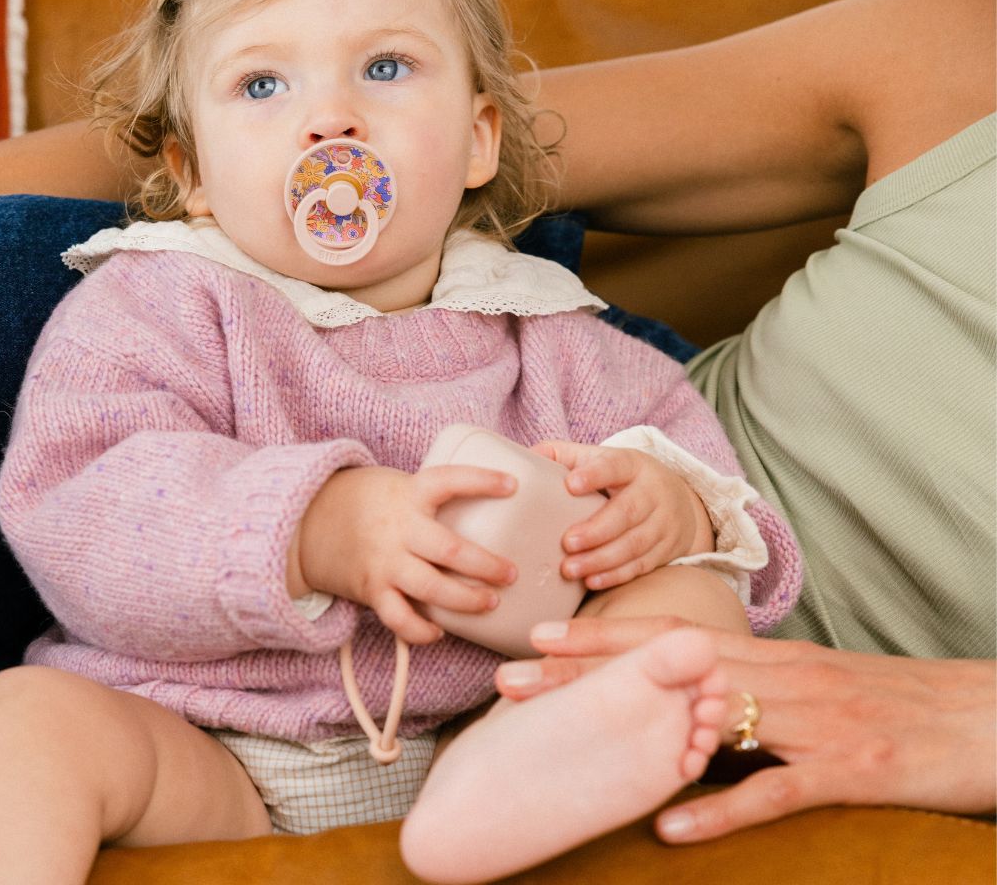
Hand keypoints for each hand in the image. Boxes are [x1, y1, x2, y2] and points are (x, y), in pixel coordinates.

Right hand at [293, 465, 517, 644]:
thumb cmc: (371, 501)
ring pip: (430, 588)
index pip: (449, 480)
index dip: (481, 481)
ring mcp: (384, 561)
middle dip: (485, 565)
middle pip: (449, 549)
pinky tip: (440, 631)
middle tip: (511, 573)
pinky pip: (399, 618)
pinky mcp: (371, 590)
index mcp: (409, 493)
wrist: (309, 519)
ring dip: (464, 599)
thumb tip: (495, 493)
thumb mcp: (400, 484)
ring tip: (490, 602)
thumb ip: (435, 495)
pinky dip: (420, 630)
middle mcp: (398, 528)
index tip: (511, 484)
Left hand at [494, 616, 996, 837]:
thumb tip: (690, 699)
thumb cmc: (891, 705)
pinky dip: (723, 807)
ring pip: (710, 710)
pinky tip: (672, 826)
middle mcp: (781, 676)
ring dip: (634, 721)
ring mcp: (813, 721)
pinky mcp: (849, 770)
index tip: (536, 638)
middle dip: (587, 669)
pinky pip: (777, 790)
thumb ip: (751, 688)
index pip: (669, 636)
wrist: (982, 718)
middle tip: (514, 676)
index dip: (600, 636)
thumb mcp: (814, 687)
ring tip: (565, 734)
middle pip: (668, 664)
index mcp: (770, 656)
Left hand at [534, 441, 713, 589]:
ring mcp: (663, 522)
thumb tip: (524, 457)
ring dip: (601, 559)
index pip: (614, 466)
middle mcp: (653, 491)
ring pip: (634, 543)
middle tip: (566, 542)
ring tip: (570, 569)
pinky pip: (641, 565)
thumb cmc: (624, 478)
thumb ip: (565, 455)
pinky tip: (591, 581)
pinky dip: (616, 575)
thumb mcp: (603, 459)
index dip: (594, 475)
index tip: (570, 485)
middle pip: (626, 512)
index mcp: (633, 464)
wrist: (681, 499)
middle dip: (595, 530)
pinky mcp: (667, 549)